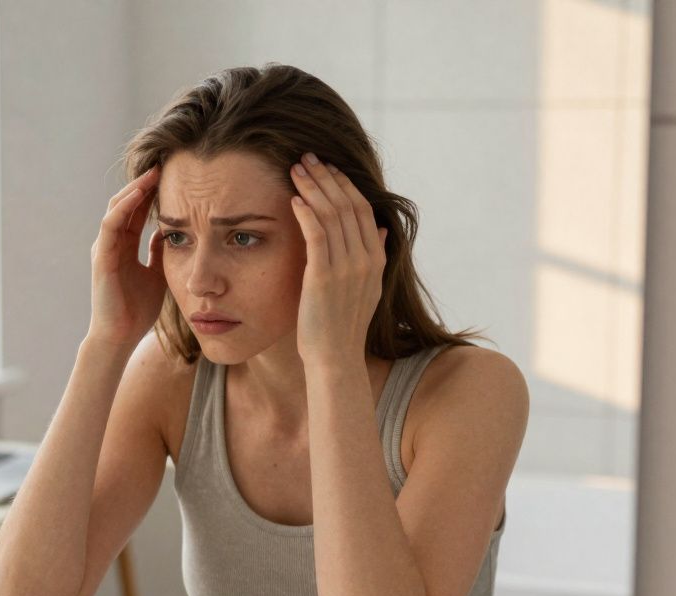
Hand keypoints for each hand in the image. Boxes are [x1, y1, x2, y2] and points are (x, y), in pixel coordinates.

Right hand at [87, 166, 165, 352]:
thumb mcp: (157, 274)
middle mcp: (112, 243)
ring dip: (135, 188)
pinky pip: (110, 224)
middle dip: (145, 183)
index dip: (153, 191)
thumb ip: (161, 252)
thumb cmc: (136, 310)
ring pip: (117, 208)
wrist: (120, 336)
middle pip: (127, 202)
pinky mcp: (101, 257)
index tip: (174, 174)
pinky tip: (139, 193)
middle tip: (165, 164)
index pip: (137, 210)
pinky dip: (124, 206)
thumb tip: (172, 232)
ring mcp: (104, 248)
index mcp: (124, 246)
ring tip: (154, 172)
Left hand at [289, 153, 387, 368]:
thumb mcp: (366, 289)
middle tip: (307, 157)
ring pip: (332, 215)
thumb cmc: (341, 326)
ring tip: (295, 169)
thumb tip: (381, 231)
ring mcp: (347, 268)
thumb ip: (374, 258)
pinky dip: (306, 212)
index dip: (343, 184)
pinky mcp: (324, 277)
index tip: (326, 167)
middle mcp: (366, 259)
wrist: (335, 358)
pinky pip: (316, 236)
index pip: (362, 209)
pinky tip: (294, 199)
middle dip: (326, 177)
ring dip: (312, 188)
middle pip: (347, 205)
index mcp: (376, 259)